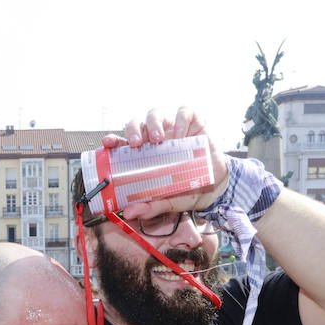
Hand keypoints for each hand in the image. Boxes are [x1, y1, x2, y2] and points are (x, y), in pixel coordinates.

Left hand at [104, 106, 225, 219]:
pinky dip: (180, 120)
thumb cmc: (189, 190)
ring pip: (156, 114)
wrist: (216, 187)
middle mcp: (156, 139)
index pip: (124, 143)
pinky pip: (184, 112)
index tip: (108, 143)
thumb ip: (150, 206)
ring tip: (157, 139)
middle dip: (133, 130)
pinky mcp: (193, 123)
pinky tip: (181, 135)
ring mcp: (173, 129)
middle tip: (136, 144)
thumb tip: (129, 212)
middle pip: (137, 124)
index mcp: (145, 155)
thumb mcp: (168, 202)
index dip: (114, 140)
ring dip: (153, 123)